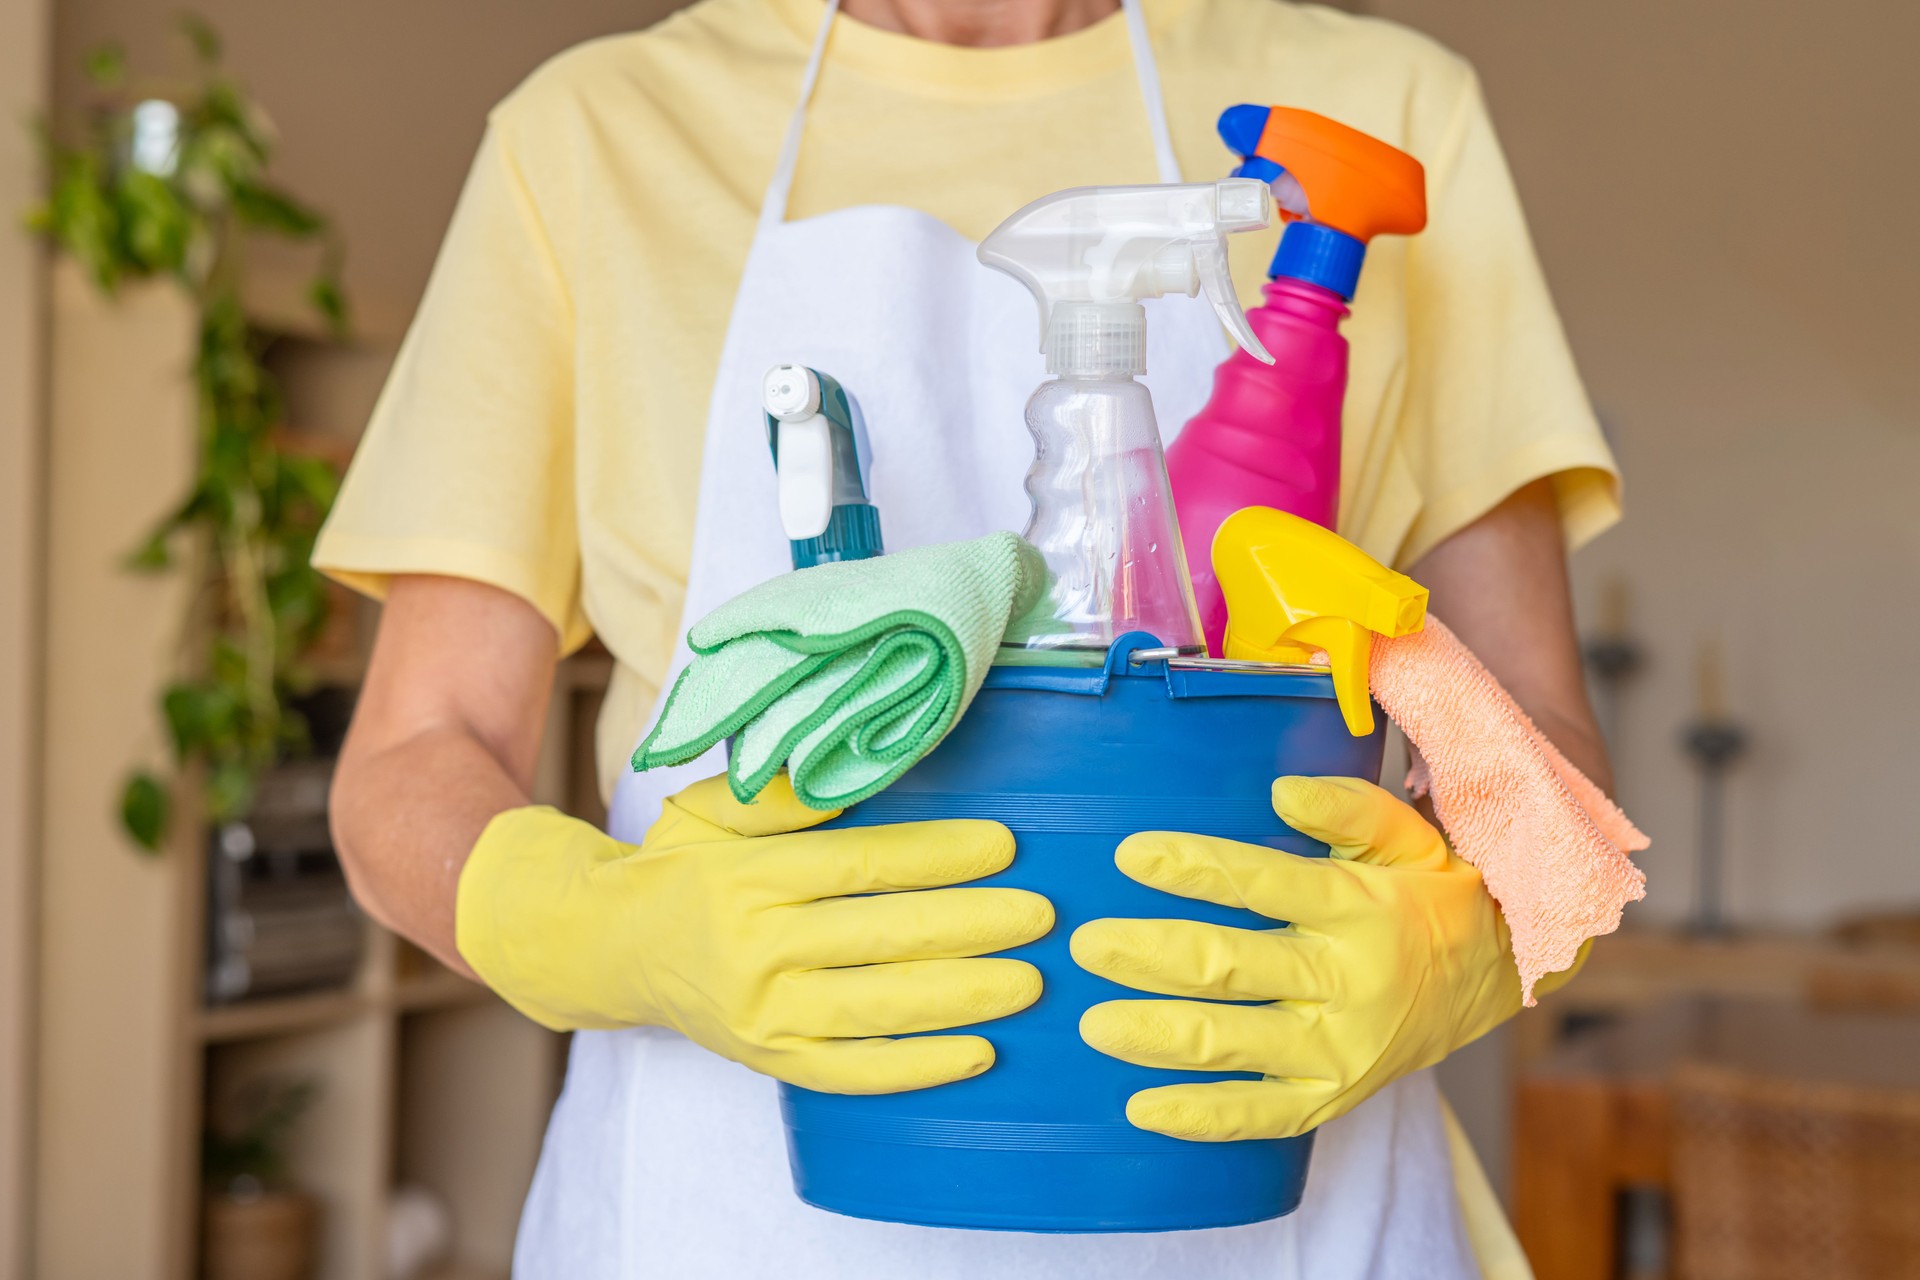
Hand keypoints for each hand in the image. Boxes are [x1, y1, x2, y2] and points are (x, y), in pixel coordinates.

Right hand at [457, 774, 1052, 1093]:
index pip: (859, 865)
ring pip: (877, 1008)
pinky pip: (852, 1072)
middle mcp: (752, 947)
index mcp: (746, 876)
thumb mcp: (713, 811)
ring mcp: (760, 1013)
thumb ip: (783, 794)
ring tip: (1031, 980)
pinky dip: (917, 1067)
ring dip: (961, 996)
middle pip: (881, 937)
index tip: (1005, 845)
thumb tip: (861, 763)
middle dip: (971, 926)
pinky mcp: (767, 1060)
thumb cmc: (680, 867)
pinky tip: (979, 1052)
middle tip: (1042, 915)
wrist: (609, 948)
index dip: (937, 856)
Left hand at [1072, 775, 1539, 1139]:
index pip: (1264, 882)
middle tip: (1085, 945)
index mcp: (1360, 909)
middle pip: (1232, 967)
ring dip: (1157, 1035)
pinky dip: (1201, 1115)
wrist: (1496, 980)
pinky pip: (1260, 1114)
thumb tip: (1281, 790)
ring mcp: (1340, 1049)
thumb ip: (1348, 808)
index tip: (1131, 855)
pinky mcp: (1333, 1096)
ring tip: (1093, 1022)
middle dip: (1150, 956)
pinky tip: (1141, 1107)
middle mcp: (1348, 982)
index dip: (1195, 868)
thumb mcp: (1408, 837)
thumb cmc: (1429, 894)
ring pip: (1233, 1043)